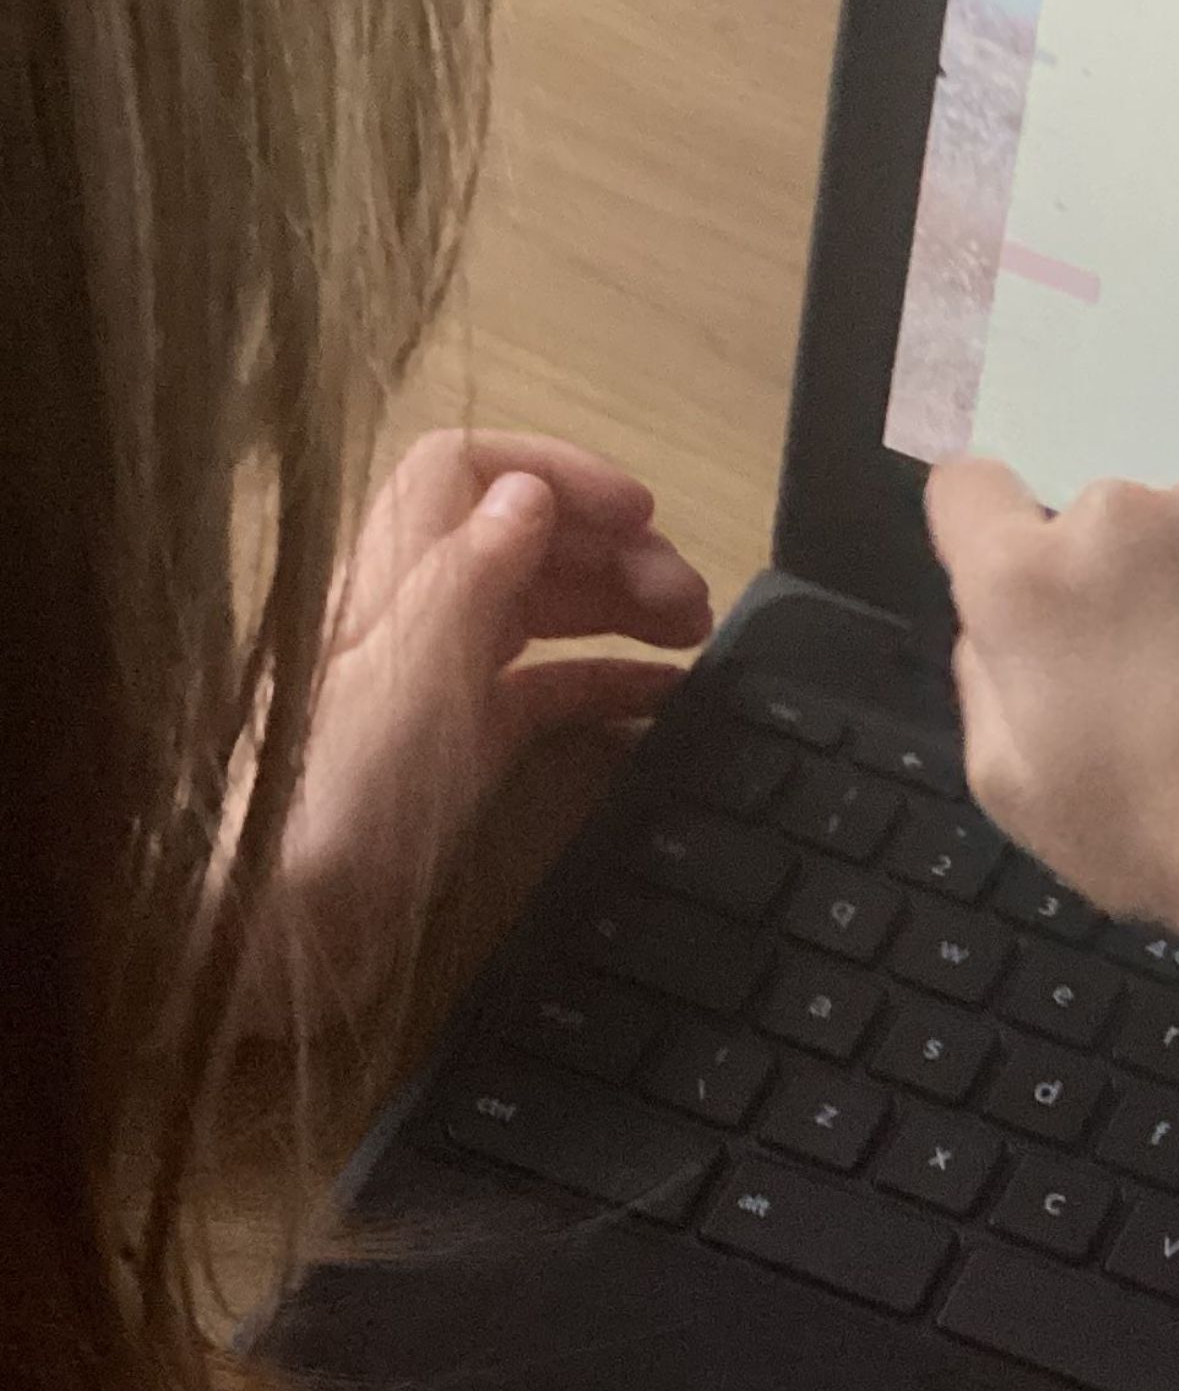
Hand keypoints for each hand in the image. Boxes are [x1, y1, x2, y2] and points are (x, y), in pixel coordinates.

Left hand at [250, 428, 712, 1023]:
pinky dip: (608, 680)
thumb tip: (528, 490)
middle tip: (691, 596)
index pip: (469, 470)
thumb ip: (470, 576)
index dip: (559, 471)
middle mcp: (416, 614)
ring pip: (542, 608)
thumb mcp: (415, 674)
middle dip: (612, 547)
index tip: (642, 514)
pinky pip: (546, 690)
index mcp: (393, 577)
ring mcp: (438, 680)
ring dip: (619, 603)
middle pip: (522, 538)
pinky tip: (664, 695)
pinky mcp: (458, 748)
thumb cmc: (336, 796)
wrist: (271, 920)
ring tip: (695, 629)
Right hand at [925, 456, 1178, 961]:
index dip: (988, 531)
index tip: (1033, 587)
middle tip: (1161, 675)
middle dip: (1115, 581)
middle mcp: (1115, 513)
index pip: (967, 487)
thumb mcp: (1008, 783)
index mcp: (1025, 581)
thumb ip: (981, 671)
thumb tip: (1002, 612)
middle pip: (1094, 522)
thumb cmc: (1148, 833)